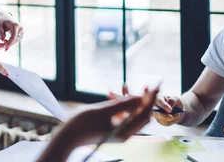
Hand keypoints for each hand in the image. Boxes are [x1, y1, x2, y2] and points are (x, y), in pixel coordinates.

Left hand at [0, 11, 23, 51]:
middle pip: (13, 41)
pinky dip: (8, 42)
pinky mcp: (20, 35)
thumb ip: (1, 32)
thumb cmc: (3, 20)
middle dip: (5, 45)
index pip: (13, 37)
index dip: (9, 44)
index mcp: (16, 26)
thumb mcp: (0, 25)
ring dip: (5, 44)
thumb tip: (2, 40)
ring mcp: (21, 33)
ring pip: (13, 42)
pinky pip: (14, 41)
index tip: (4, 49)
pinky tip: (2, 42)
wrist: (7, 17)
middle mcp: (20, 29)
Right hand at [39, 87, 157, 161]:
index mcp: (124, 132)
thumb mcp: (103, 111)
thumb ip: (123, 104)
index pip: (144, 115)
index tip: (155, 87)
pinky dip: (123, 106)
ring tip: (129, 87)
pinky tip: (117, 96)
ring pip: (132, 115)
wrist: (67, 136)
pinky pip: (123, 116)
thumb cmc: (83, 124)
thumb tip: (141, 97)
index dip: (151, 100)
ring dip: (133, 102)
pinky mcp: (111, 129)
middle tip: (148, 86)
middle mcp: (124, 134)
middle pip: (141, 116)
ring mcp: (118, 132)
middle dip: (145, 101)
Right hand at [153, 95, 183, 125]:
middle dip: (164, 116)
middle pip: (156, 113)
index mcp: (158, 98)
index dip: (164, 106)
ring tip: (178, 114)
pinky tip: (175, 117)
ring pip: (162, 120)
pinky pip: (165, 123)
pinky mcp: (160, 120)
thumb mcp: (176, 99)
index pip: (159, 101)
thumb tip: (169, 107)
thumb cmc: (175, 102)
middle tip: (171, 117)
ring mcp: (157, 114)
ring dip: (171, 119)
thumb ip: (172, 101)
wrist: (177, 108)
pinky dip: (172, 121)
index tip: (170, 110)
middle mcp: (155, 107)